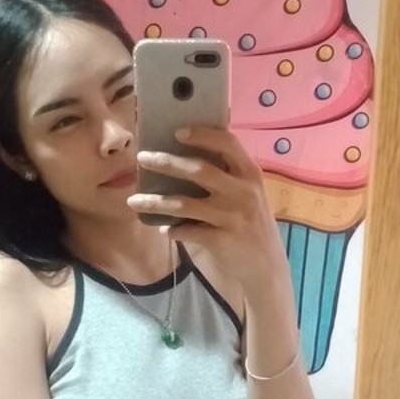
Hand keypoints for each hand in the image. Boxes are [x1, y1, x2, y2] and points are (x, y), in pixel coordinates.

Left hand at [127, 126, 287, 294]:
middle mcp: (243, 192)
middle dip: (166, 162)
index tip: (177, 132)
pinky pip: (186, 231)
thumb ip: (228, 175)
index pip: (227, 143)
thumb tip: (185, 155)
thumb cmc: (251, 223)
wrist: (266, 266)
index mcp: (250, 174)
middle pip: (199, 170)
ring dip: (154, 202)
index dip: (202, 135)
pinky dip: (172, 230)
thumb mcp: (248, 194)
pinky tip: (164, 228)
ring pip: (184, 204)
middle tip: (142, 158)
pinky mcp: (221, 240)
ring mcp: (232, 217)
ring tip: (133, 201)